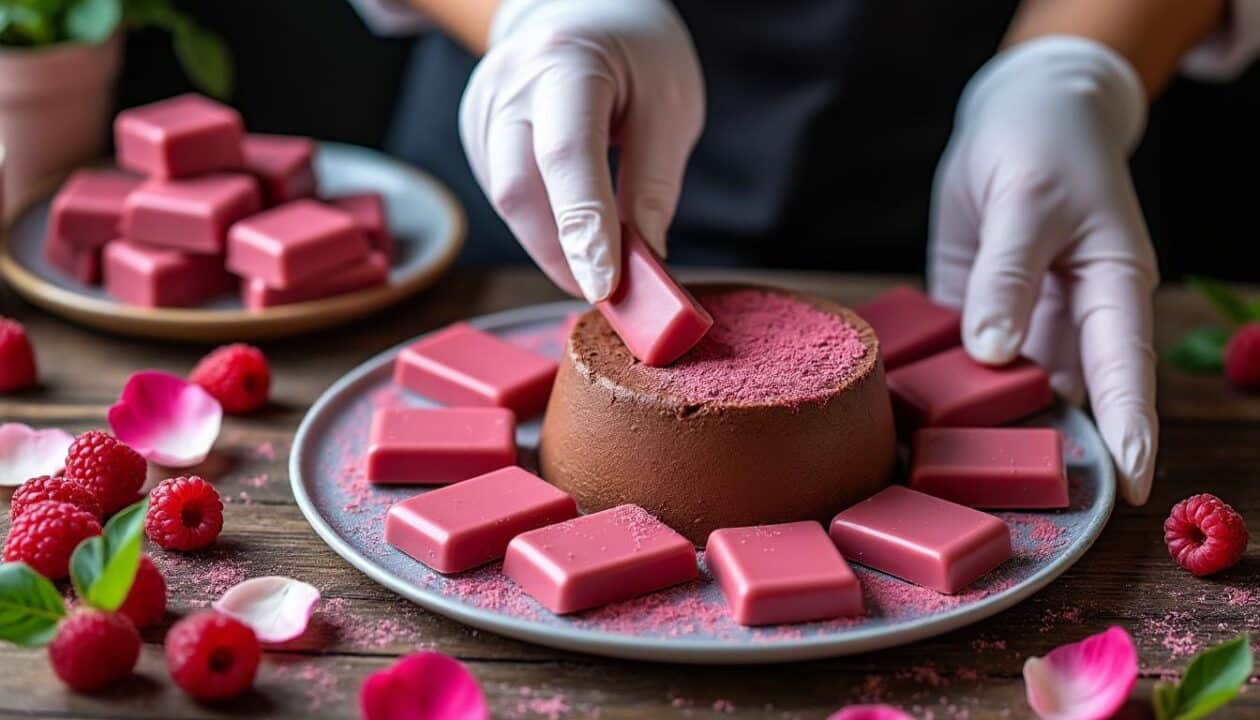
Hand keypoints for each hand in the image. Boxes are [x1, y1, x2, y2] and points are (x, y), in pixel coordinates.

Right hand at [459, 0, 703, 301]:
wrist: (580, 9)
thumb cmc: (636, 54)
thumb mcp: (671, 106)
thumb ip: (654, 184)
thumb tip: (642, 263)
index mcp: (565, 63)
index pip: (566, 157)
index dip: (584, 229)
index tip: (604, 288)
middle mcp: (509, 85)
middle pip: (519, 191)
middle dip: (563, 253)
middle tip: (609, 292)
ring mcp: (482, 109)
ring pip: (508, 203)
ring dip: (554, 243)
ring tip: (600, 253)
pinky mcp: (474, 132)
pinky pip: (504, 196)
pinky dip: (541, 223)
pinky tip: (571, 219)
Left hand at [930, 36, 1158, 504]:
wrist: (1015, 115)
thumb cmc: (1043, 146)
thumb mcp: (1027, 200)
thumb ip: (1009, 274)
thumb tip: (995, 350)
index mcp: (1114, 288)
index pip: (1125, 369)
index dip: (1129, 429)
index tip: (1129, 486)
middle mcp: (1073, 318)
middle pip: (1069, 395)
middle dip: (1052, 449)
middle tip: (1029, 507)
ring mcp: (1022, 321)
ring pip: (1011, 388)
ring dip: (988, 426)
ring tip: (958, 480)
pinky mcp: (977, 316)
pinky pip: (962, 360)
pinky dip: (943, 388)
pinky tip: (912, 424)